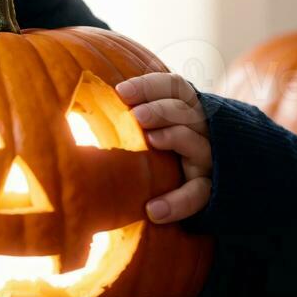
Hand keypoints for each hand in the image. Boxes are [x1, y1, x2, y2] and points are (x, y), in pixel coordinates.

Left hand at [115, 73, 211, 223]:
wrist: (208, 185)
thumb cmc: (164, 148)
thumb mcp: (154, 125)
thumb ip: (132, 112)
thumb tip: (86, 100)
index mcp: (186, 108)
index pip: (175, 88)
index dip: (150, 86)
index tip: (121, 92)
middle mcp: (201, 130)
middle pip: (187, 112)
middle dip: (161, 110)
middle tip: (136, 115)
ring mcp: (207, 159)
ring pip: (197, 144)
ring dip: (175, 138)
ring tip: (151, 140)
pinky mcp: (210, 189)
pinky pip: (199, 194)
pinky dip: (178, 202)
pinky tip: (154, 210)